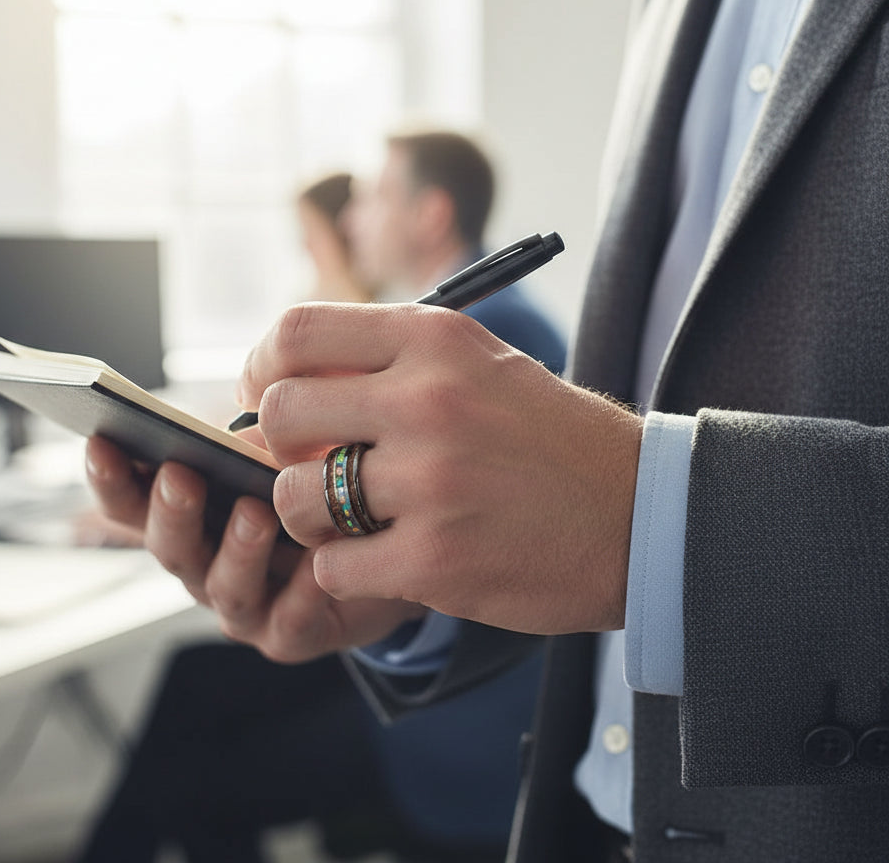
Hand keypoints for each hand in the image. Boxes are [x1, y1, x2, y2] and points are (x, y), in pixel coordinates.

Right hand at [84, 436, 423, 661]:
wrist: (373, 555)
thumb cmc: (312, 491)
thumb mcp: (284, 455)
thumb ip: (259, 443)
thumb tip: (250, 429)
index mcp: (187, 515)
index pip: (131, 500)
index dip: (111, 477)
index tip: (102, 441)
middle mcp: (202, 563)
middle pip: (170, 547)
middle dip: (170, 511)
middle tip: (179, 476)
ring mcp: (243, 604)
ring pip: (226, 587)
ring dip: (237, 550)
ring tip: (255, 513)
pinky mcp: (288, 635)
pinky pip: (290, 620)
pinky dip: (302, 593)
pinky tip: (317, 565)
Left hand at [239, 302, 643, 635]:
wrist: (639, 514)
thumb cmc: (548, 439)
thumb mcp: (479, 365)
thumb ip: (391, 361)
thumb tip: (289, 380)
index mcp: (435, 340)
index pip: (298, 332)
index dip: (263, 368)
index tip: (265, 396)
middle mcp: (428, 399)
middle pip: (283, 413)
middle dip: (279, 448)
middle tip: (305, 466)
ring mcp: (431, 481)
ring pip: (294, 497)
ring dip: (308, 517)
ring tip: (347, 520)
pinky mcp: (436, 558)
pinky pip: (332, 567)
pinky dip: (346, 570)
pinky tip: (385, 560)